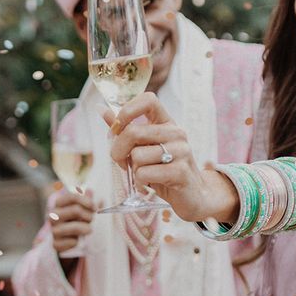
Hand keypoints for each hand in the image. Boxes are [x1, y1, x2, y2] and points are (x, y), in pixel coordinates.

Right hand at [49, 189, 94, 254]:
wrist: (70, 239)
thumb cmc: (79, 219)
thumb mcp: (84, 208)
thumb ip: (87, 199)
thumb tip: (89, 190)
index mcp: (59, 203)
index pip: (72, 197)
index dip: (87, 201)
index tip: (95, 207)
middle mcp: (53, 215)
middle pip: (76, 210)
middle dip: (89, 215)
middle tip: (92, 220)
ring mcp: (53, 230)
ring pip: (75, 227)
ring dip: (86, 228)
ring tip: (89, 229)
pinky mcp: (55, 244)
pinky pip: (71, 242)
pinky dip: (78, 241)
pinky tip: (78, 240)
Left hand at [106, 93, 236, 222]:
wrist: (193, 196)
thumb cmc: (164, 170)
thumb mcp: (145, 148)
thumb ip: (125, 129)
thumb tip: (101, 109)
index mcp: (167, 123)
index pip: (148, 100)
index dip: (127, 110)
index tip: (118, 128)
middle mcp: (176, 133)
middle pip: (133, 132)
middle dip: (118, 150)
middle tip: (121, 161)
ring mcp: (181, 151)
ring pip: (137, 156)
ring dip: (132, 170)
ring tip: (143, 174)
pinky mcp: (180, 172)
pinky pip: (144, 173)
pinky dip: (140, 182)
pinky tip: (149, 184)